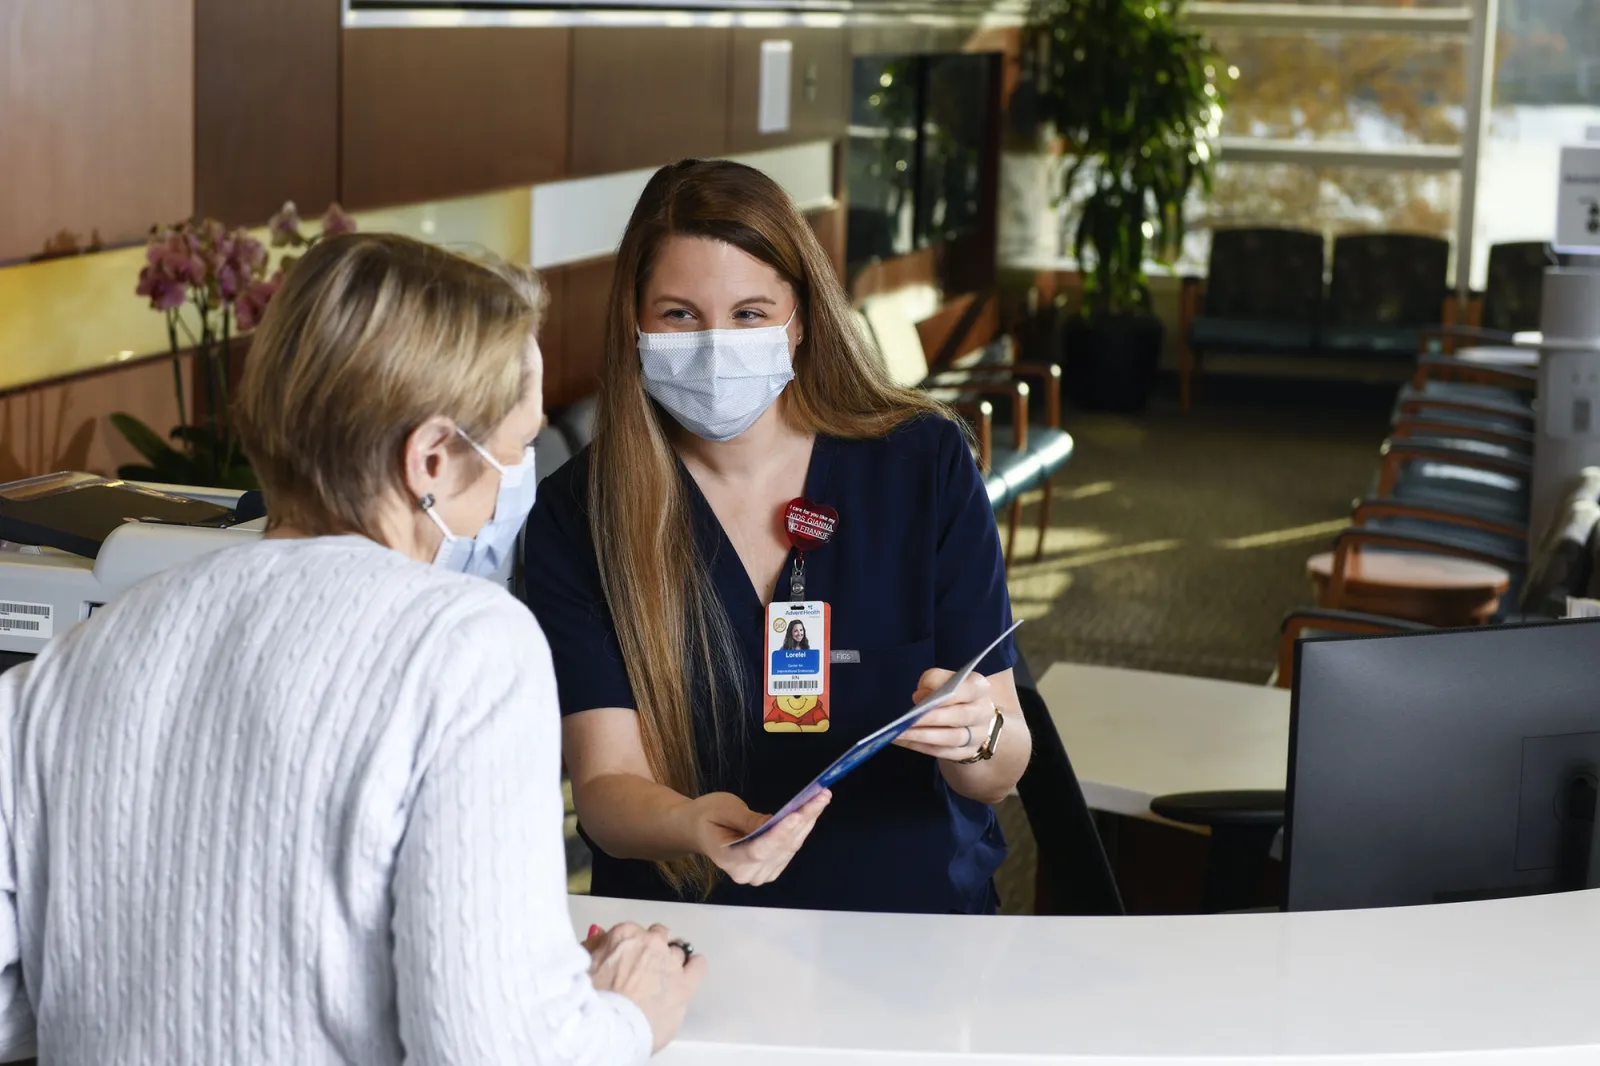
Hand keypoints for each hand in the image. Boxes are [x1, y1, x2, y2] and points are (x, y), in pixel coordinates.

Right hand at [586, 921, 705, 1052]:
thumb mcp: (584, 967)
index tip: (626, 959)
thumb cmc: (595, 1001)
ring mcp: (670, 962)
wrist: (612, 1028)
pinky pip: (698, 965)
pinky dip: (694, 966)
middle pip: (658, 936)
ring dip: (670, 962)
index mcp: (625, 935)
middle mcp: (650, 942)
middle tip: (642, 970)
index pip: (633, 931)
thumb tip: (600, 937)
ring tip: (661, 980)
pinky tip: (688, 972)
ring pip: (677, 951)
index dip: (630, 947)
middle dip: (651, 950)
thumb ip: (594, 947)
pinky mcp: (686, 982)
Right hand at [685, 790, 829, 885]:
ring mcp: (761, 874)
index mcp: (728, 859)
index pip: (759, 850)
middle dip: (803, 819)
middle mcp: (748, 873)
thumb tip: (774, 821)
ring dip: (808, 822)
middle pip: (781, 847)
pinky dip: (803, 828)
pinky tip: (813, 810)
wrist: (699, 830)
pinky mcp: (772, 868)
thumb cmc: (707, 816)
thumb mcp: (723, 810)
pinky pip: (791, 848)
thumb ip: (748, 819)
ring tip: (822, 797)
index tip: (796, 814)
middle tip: (821, 795)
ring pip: (791, 847)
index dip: (779, 834)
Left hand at [893, 668, 994, 761]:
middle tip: (906, 721)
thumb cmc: (953, 693)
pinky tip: (904, 741)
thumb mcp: (944, 679)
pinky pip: (945, 753)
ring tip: (900, 733)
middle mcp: (983, 712)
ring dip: (924, 737)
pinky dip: (922, 747)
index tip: (920, 698)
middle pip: (960, 716)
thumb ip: (933, 680)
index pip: (966, 690)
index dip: (944, 696)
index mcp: (980, 687)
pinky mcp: (968, 752)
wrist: (970, 713)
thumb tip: (920, 697)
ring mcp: (979, 735)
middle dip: (930, 719)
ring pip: (953, 738)